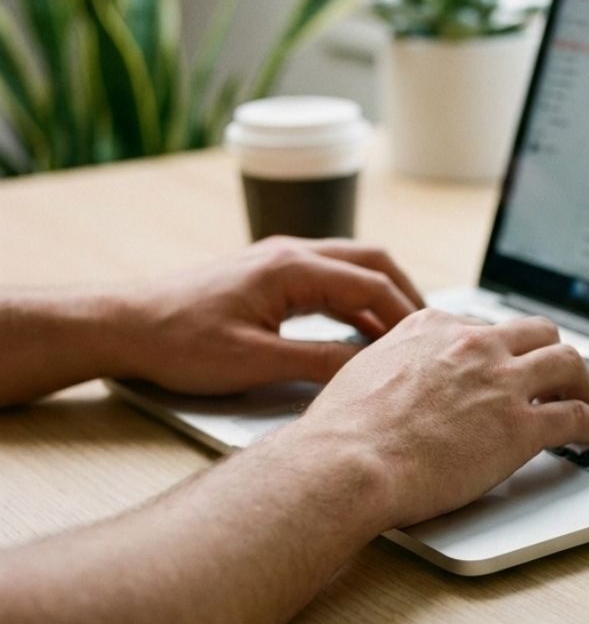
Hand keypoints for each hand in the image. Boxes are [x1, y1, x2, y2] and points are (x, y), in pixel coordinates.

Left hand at [120, 237, 424, 394]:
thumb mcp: (256, 362)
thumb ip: (320, 363)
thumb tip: (369, 370)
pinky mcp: (268, 275)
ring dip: (381, 294)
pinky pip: (328, 278)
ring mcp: (279, 260)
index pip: (371, 284)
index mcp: (293, 268)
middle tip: (429, 330)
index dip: (406, 315)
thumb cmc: (179, 342)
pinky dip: (354, 299)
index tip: (428, 344)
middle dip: (406, 293)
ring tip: (403, 332)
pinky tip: (358, 329)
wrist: (124, 325)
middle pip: (371, 261)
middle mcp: (291, 253)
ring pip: (350, 266)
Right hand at [297, 309, 588, 529]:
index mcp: (433, 327)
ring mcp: (501, 383)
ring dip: (583, 381)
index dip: (502, 350)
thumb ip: (391, 362)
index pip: (485, 326)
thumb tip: (392, 375)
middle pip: (537, 332)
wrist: (347, 462)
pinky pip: (577, 417)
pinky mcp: (520, 427)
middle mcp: (473, 344)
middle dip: (551, 352)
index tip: (506, 365)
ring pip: (567, 362)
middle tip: (557, 375)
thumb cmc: (342, 430)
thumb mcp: (362, 370)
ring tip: (588, 399)